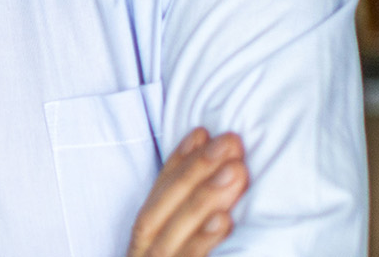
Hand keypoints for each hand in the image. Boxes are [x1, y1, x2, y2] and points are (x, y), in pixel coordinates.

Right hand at [127, 128, 248, 256]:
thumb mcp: (175, 244)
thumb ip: (187, 220)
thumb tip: (220, 177)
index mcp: (144, 241)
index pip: (158, 195)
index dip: (178, 162)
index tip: (202, 133)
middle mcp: (144, 251)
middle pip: (164, 206)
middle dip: (196, 170)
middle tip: (229, 142)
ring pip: (173, 229)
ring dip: (204, 196)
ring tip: (235, 169)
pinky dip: (203, 240)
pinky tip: (222, 220)